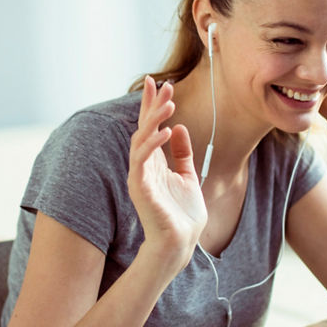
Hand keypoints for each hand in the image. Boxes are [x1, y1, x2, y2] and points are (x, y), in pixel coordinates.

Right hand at [127, 77, 207, 274]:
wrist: (180, 243)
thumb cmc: (182, 214)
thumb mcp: (187, 177)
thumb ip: (182, 154)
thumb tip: (181, 128)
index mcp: (153, 163)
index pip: (151, 128)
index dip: (153, 105)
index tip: (159, 84)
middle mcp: (143, 166)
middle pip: (143, 128)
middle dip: (151, 105)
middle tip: (161, 83)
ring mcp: (139, 176)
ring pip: (141, 140)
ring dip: (154, 120)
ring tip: (170, 104)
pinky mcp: (140, 187)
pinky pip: (142, 160)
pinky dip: (153, 144)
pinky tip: (168, 131)